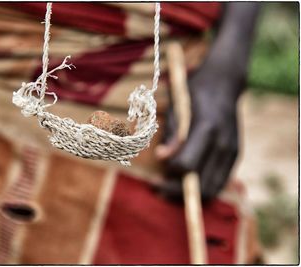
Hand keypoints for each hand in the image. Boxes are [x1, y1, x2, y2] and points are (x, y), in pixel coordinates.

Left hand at [155, 65, 242, 200]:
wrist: (224, 83)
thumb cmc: (193, 94)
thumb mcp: (177, 109)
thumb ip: (171, 135)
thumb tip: (161, 158)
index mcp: (206, 129)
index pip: (187, 165)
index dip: (169, 175)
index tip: (156, 176)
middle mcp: (223, 143)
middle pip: (201, 184)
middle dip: (177, 192)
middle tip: (159, 190)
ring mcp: (232, 151)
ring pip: (212, 189)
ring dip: (190, 195)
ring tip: (171, 190)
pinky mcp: (235, 155)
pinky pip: (220, 182)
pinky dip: (203, 189)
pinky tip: (187, 184)